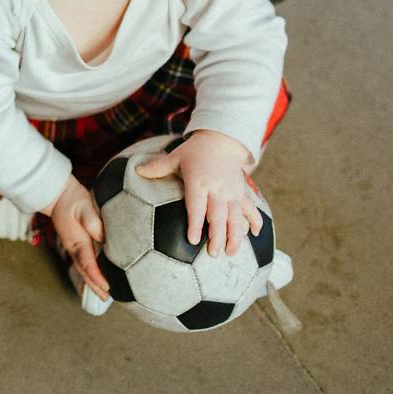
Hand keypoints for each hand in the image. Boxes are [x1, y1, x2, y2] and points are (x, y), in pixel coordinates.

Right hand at [42, 175, 108, 299]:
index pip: (88, 263)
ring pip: (83, 269)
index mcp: (77, 241)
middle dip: (95, 286)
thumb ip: (93, 222)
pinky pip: (83, 263)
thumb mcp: (84, 207)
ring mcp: (73, 247)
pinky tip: (96, 277)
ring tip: (104, 294)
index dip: (98, 277)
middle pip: (85, 272)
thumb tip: (103, 237)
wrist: (57, 194)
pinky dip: (90, 274)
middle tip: (107, 299)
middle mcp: (74, 247)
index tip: (107, 287)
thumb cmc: (72, 199)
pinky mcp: (75, 244)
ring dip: (92, 283)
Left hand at [135, 131, 260, 257]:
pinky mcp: (242, 192)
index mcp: (199, 182)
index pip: (196, 206)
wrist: (221, 140)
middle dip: (217, 236)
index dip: (195, 223)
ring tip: (231, 253)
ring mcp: (232, 192)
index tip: (192, 240)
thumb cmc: (195, 151)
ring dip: (236, 235)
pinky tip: (255, 235)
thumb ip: (157, 167)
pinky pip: (251, 208)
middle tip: (213, 254)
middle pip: (219, 216)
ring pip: (236, 217)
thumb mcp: (175, 156)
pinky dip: (255, 221)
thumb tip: (136, 171)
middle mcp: (217, 189)